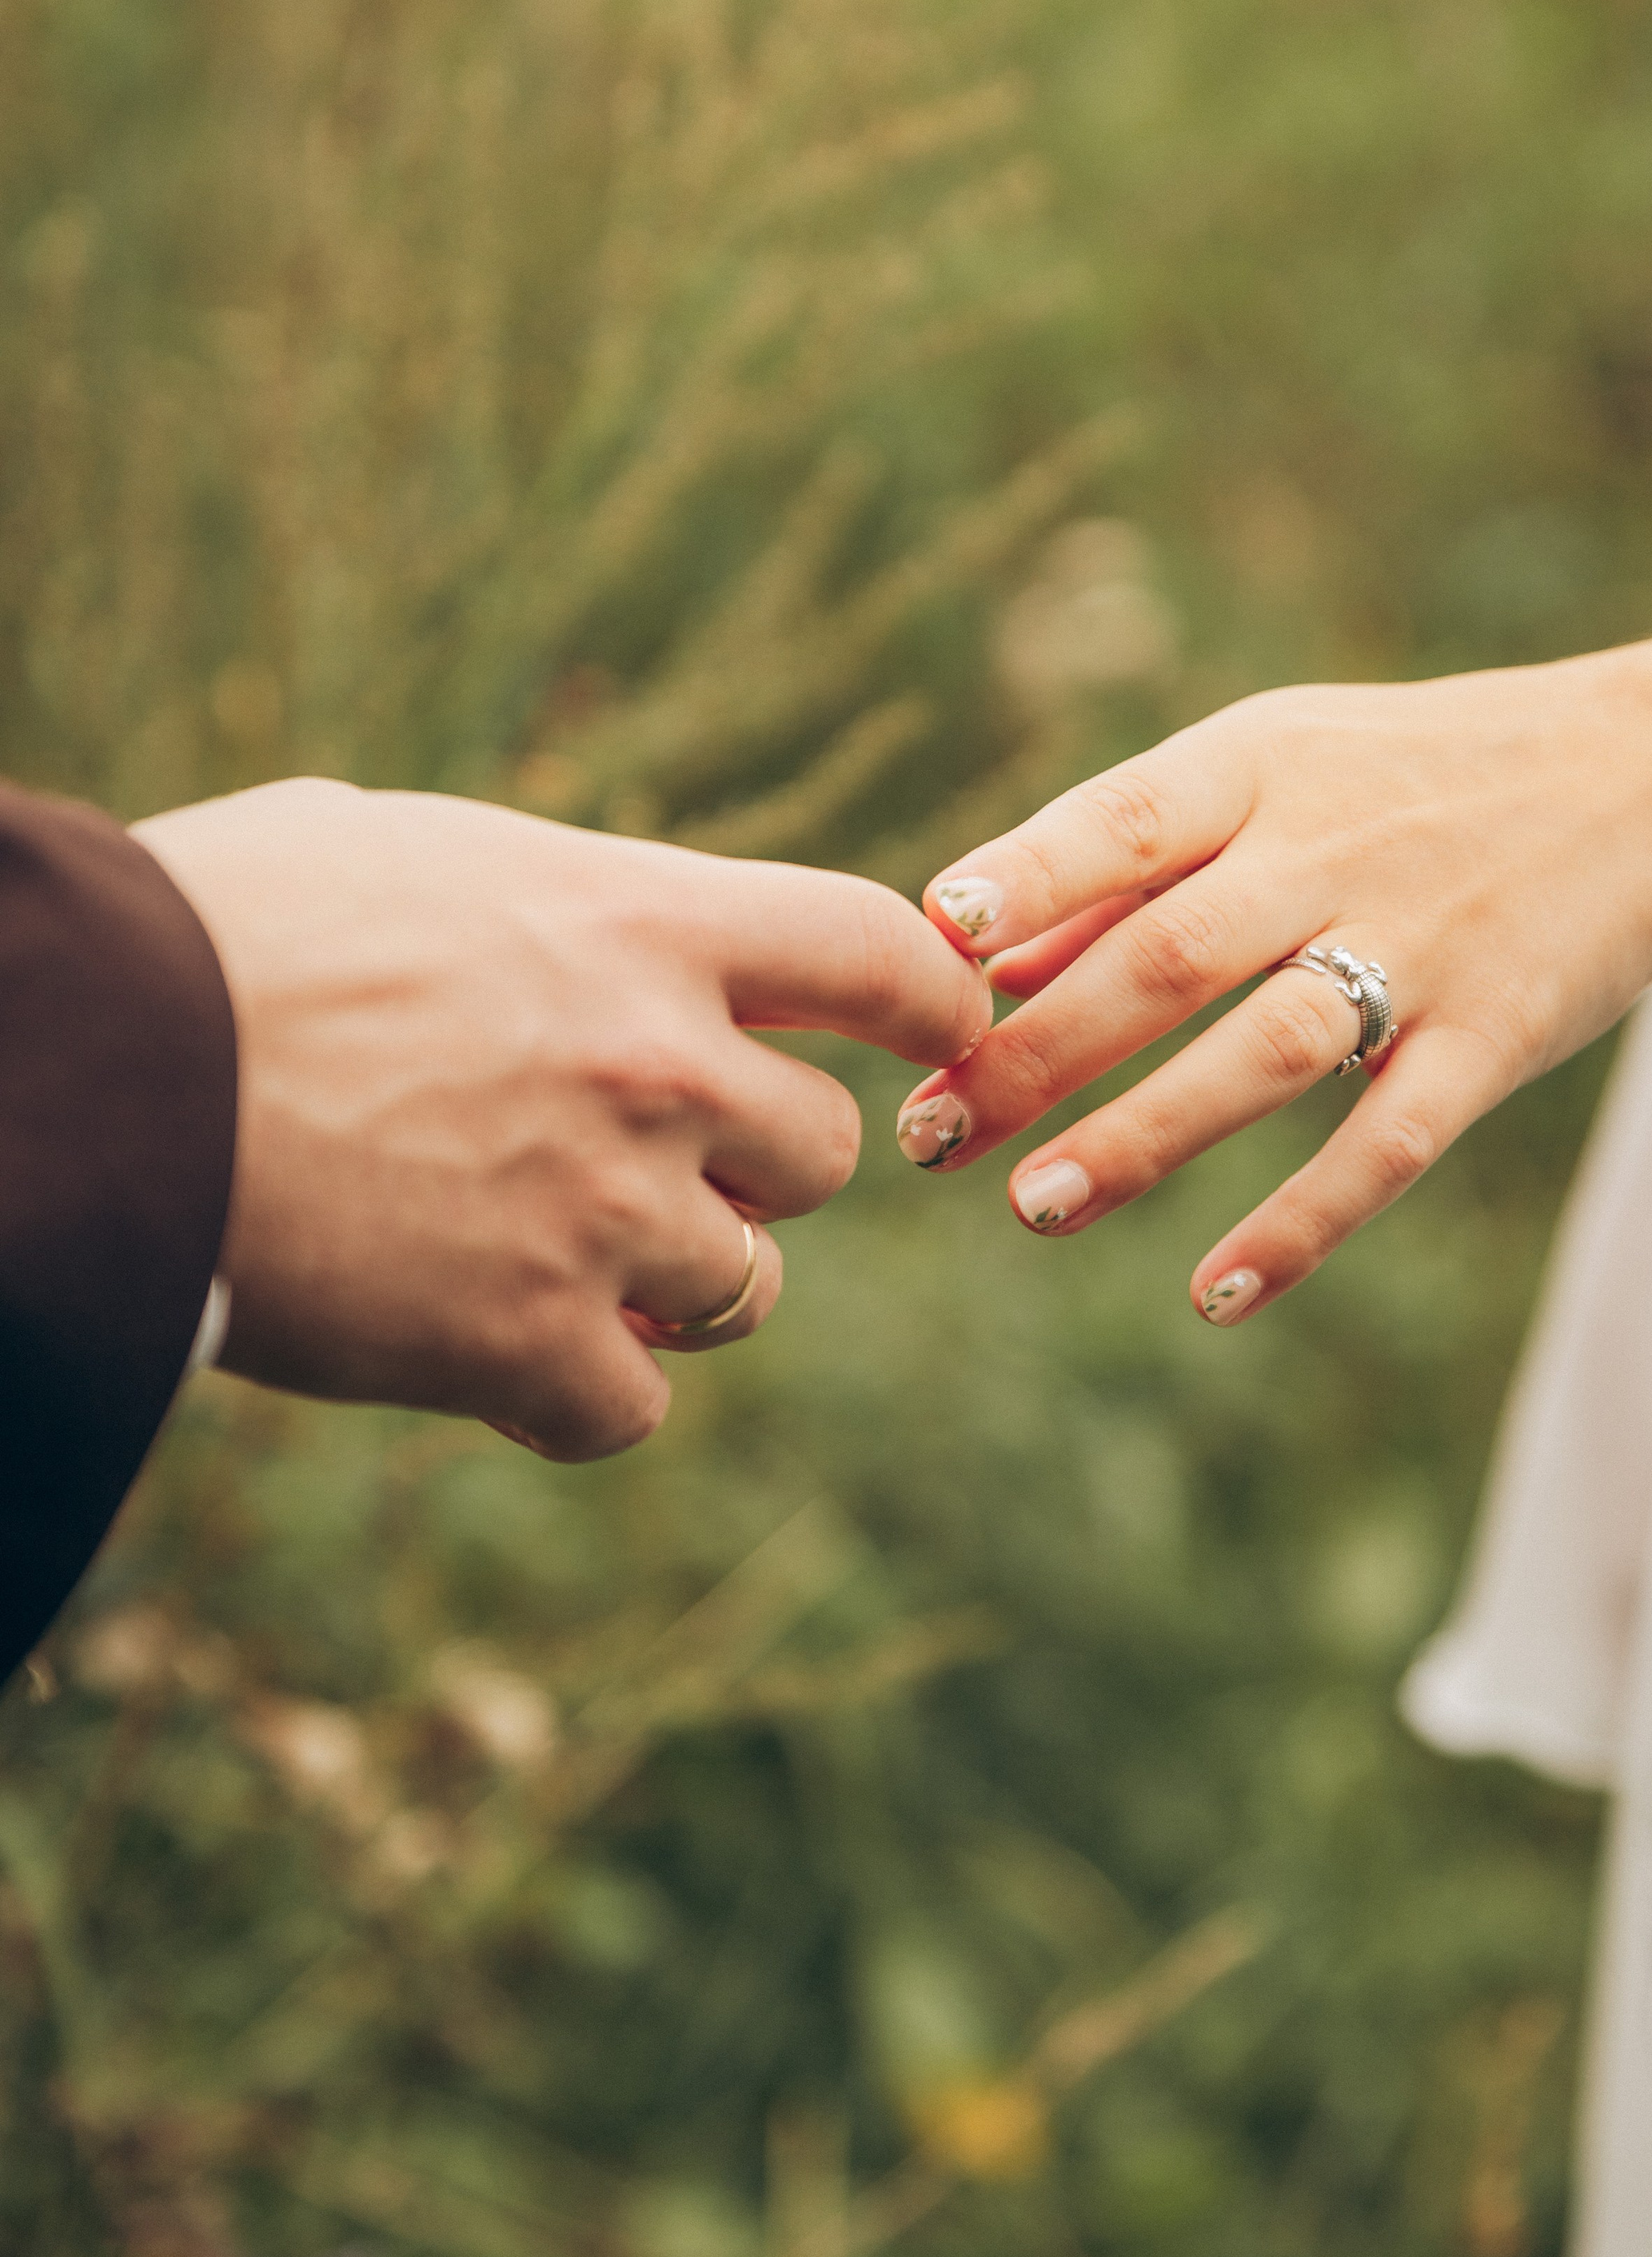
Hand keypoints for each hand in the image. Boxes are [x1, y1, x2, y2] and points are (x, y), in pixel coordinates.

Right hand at [133, 781, 988, 1457]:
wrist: (103, 1066)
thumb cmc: (220, 930)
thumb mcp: (400, 850)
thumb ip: (535, 896)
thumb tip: (562, 918)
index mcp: (642, 922)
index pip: (880, 954)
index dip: (933, 1003)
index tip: (943, 1032)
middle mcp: (662, 1067)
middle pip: (823, 1150)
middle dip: (756, 1165)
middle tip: (652, 1164)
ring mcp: (607, 1214)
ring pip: (749, 1287)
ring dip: (681, 1283)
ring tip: (561, 1260)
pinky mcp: (529, 1346)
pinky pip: (636, 1406)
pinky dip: (585, 1391)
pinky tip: (504, 1356)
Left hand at [894, 623, 1651, 1321]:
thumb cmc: (1418, 776)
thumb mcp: (1278, 768)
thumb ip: (1134, 859)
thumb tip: (978, 953)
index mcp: (1262, 767)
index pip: (1121, 821)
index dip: (1023, 880)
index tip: (928, 944)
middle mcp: (1334, 849)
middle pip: (1167, 956)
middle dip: (1039, 1049)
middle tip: (933, 1130)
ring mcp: (1422, 946)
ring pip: (1265, 1051)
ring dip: (1143, 1135)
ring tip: (1037, 1206)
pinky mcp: (1497, 1036)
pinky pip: (1390, 1142)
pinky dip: (1303, 1220)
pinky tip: (1217, 1291)